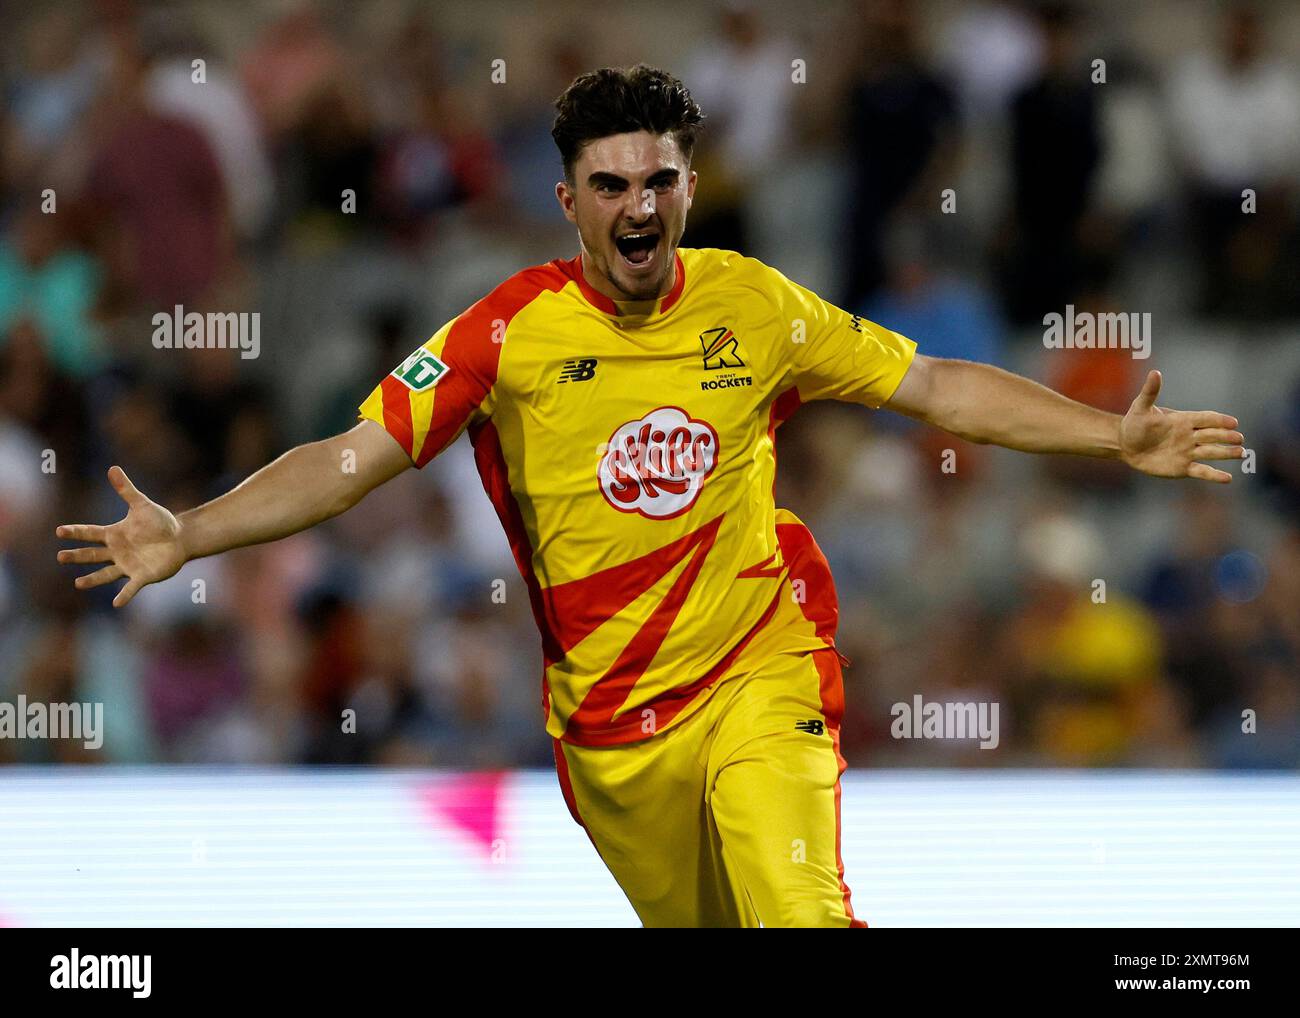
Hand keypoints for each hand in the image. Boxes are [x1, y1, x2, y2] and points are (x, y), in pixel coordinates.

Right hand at [55, 466, 187, 607]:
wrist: (180, 538)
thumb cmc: (159, 522)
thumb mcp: (142, 505)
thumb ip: (126, 490)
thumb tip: (112, 468)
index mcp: (114, 534)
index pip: (90, 533)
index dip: (75, 532)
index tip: (59, 531)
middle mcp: (116, 551)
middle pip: (92, 554)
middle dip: (77, 556)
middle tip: (60, 557)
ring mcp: (127, 565)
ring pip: (105, 574)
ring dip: (93, 580)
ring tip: (78, 584)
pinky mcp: (142, 576)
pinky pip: (131, 588)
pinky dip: (124, 595)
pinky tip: (117, 604)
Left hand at [1119, 370, 1243, 482]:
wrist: (1125, 445)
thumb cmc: (1134, 424)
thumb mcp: (1140, 407)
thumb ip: (1150, 392)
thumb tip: (1155, 373)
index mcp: (1183, 420)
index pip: (1205, 418)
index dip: (1219, 420)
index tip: (1233, 422)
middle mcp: (1190, 436)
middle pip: (1213, 435)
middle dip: (1226, 437)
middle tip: (1239, 439)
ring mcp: (1188, 452)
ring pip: (1211, 452)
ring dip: (1226, 453)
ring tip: (1241, 453)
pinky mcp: (1183, 468)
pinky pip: (1202, 471)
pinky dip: (1214, 475)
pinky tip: (1228, 478)